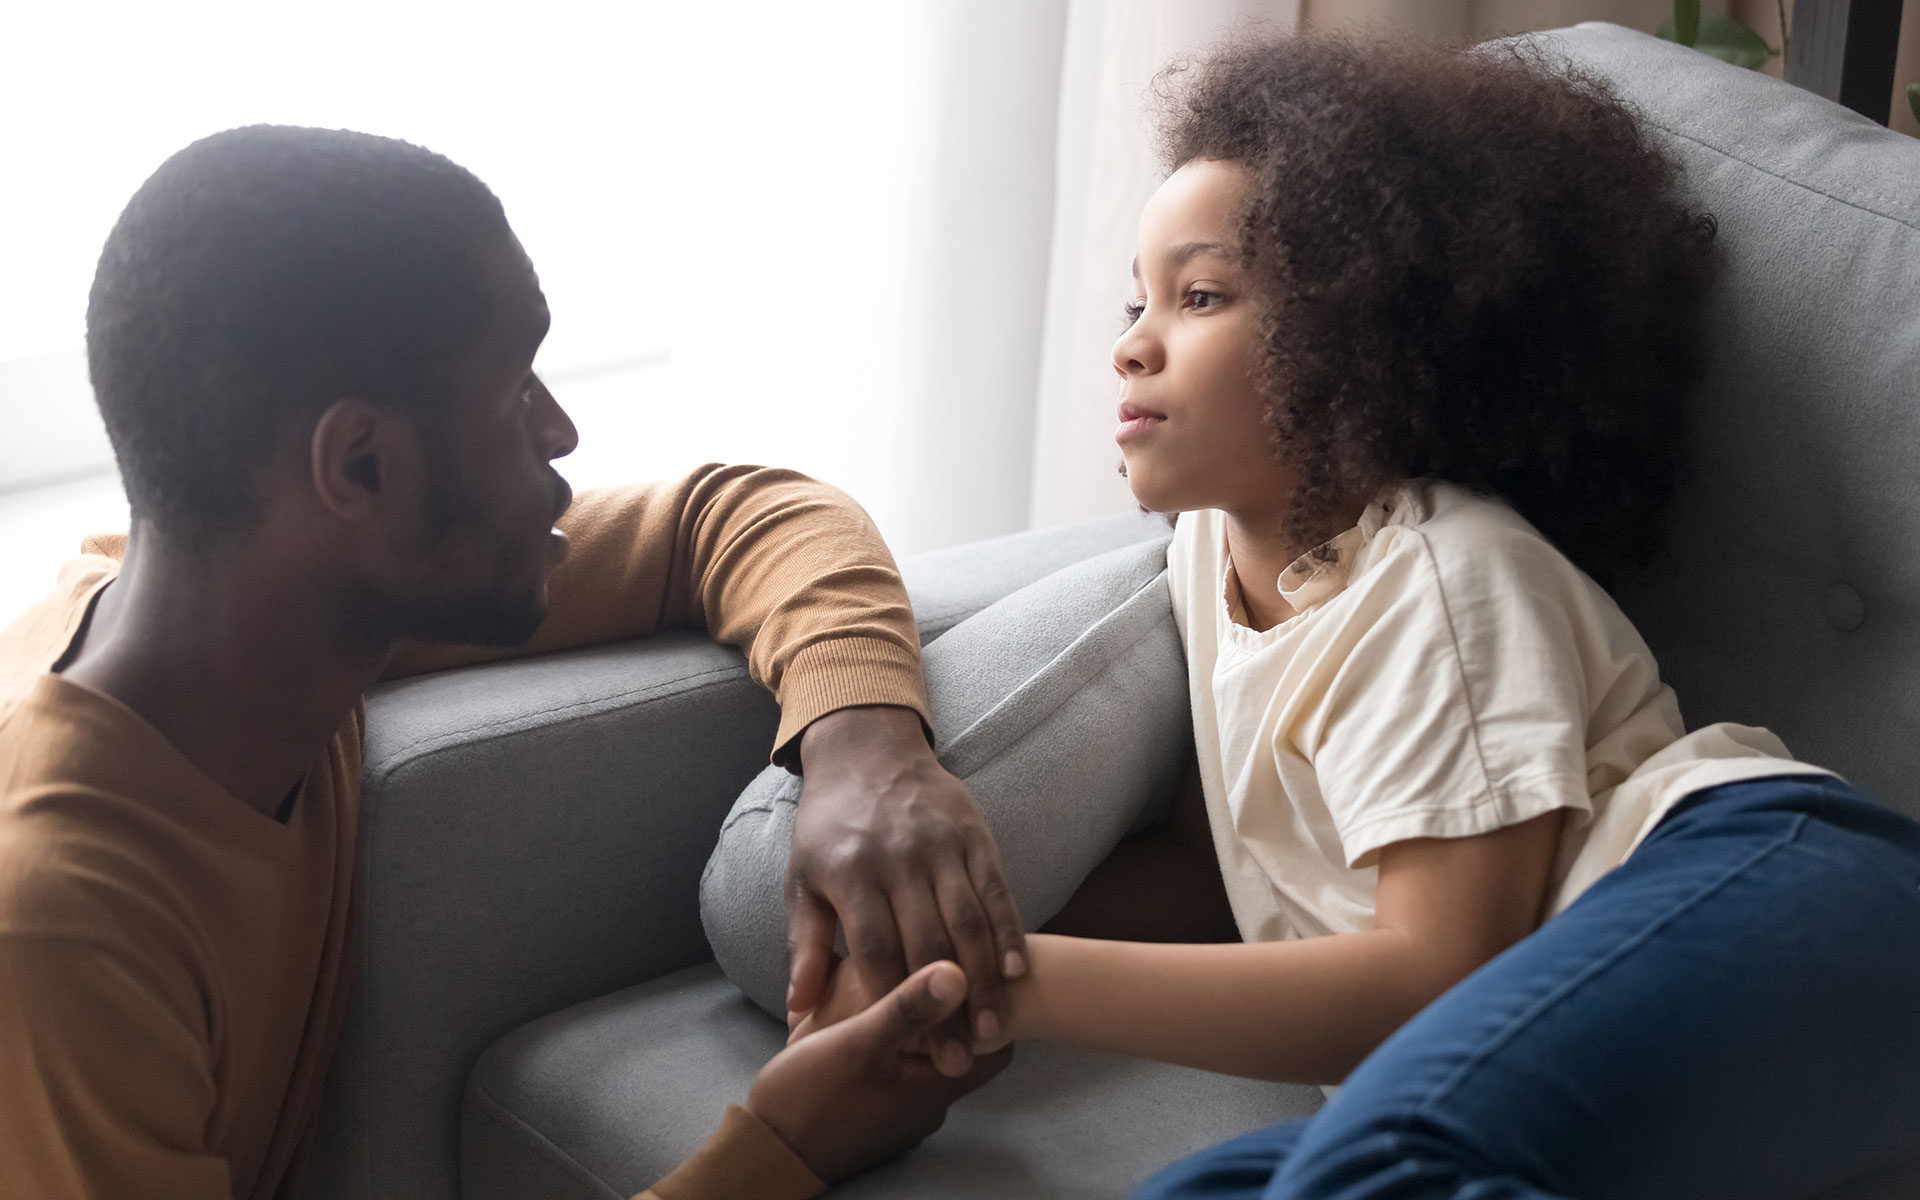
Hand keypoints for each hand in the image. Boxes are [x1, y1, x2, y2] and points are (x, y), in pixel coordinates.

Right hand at [748, 961, 1012, 1182]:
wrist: (766, 1154)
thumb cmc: (809, 1100)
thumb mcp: (857, 1044)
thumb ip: (907, 1007)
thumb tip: (960, 971)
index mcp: (935, 1088)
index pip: (996, 1047)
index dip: (993, 1007)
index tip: (976, 970)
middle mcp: (927, 1104)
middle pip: (963, 1047)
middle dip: (953, 1009)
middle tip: (937, 969)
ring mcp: (900, 1111)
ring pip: (927, 1057)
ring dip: (917, 1024)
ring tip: (896, 985)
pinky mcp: (874, 1111)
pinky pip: (898, 1069)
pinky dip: (893, 1042)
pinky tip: (867, 1016)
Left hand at [788, 705, 1026, 1072]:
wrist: (866, 749)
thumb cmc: (828, 827)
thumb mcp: (802, 880)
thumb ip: (804, 944)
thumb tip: (798, 1009)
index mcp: (850, 875)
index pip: (875, 951)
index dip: (892, 1004)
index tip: (907, 1051)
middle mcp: (897, 861)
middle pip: (926, 946)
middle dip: (943, 1010)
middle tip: (957, 1061)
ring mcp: (939, 847)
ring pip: (967, 923)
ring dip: (982, 983)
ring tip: (992, 1033)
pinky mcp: (973, 835)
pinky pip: (995, 890)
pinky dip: (1008, 932)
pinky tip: (1015, 972)